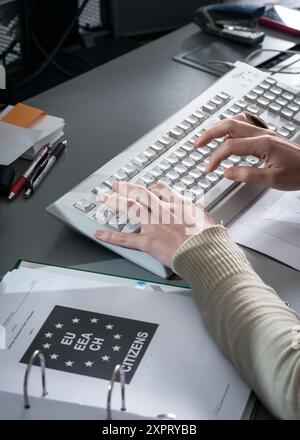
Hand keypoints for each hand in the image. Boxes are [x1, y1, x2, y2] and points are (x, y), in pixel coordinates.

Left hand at [95, 181, 214, 267]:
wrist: (206, 252)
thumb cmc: (209, 239)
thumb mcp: (207, 219)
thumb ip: (198, 214)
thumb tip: (199, 214)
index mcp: (178, 204)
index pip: (160, 189)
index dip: (150, 187)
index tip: (146, 187)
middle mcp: (163, 210)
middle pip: (140, 193)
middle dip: (126, 188)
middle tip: (117, 185)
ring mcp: (154, 225)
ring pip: (130, 208)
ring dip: (114, 201)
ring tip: (104, 197)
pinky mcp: (148, 241)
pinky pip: (125, 238)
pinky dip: (111, 236)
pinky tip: (100, 233)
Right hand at [195, 115, 299, 190]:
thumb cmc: (298, 173)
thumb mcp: (271, 179)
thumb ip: (246, 175)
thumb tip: (226, 173)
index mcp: (263, 143)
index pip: (230, 146)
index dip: (216, 157)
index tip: (210, 169)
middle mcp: (263, 133)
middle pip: (229, 125)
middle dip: (210, 133)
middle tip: (197, 144)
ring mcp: (265, 131)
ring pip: (237, 121)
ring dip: (220, 127)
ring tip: (208, 136)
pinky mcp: (268, 134)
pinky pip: (246, 123)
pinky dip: (232, 126)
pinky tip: (229, 133)